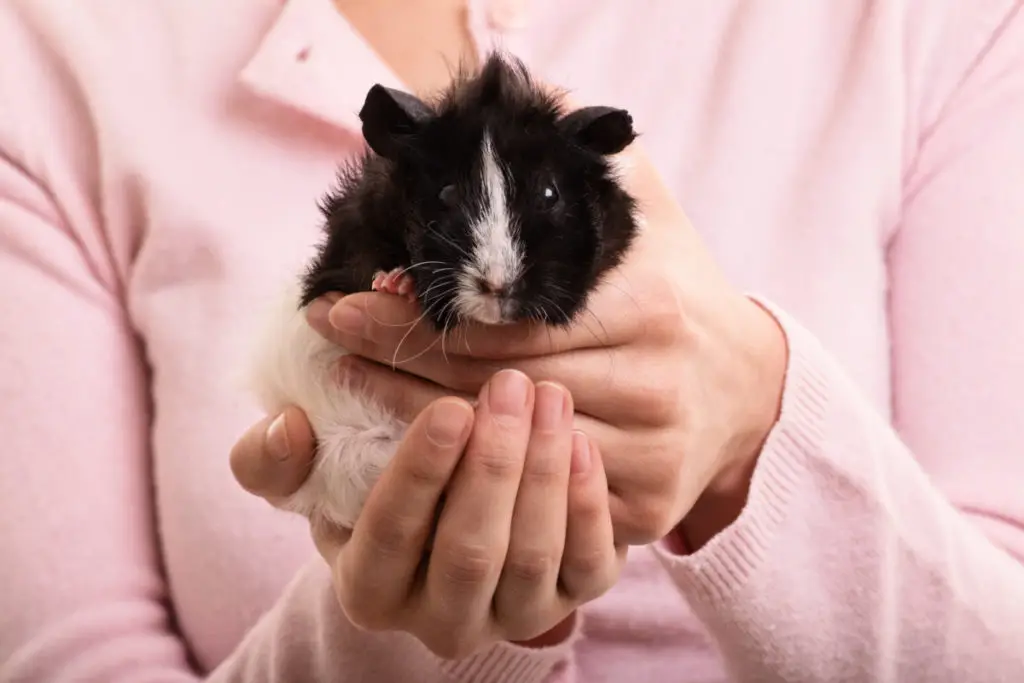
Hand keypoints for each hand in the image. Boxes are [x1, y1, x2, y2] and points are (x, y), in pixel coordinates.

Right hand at [230, 370, 624, 657]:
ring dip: (542, 473)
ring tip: (550, 398)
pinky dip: (587, 505)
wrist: (445, 516)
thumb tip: (287, 426)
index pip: (390, 535)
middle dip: (494, 465)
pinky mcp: (567, 600)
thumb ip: (271, 458)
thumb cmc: (374, 486)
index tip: (450, 407)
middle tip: (510, 388)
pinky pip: (587, 566)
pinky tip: (581, 443)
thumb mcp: (314, 476)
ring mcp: (509, 616)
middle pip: (470, 551)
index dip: (421, 473)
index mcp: (369, 590)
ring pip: (531, 557)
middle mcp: (440, 621)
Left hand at [303, 145, 788, 550]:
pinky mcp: (644, 507)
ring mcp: (649, 455)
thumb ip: (592, 159)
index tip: (347, 298)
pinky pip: (539, 500)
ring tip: (352, 384)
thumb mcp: (647, 211)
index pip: (504, 323)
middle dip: (397, 361)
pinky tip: (422, 449)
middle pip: (496, 386)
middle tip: (332, 338)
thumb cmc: (675, 290)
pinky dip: (474, 476)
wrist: (746, 383)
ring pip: (507, 449)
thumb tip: (539, 96)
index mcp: (647, 308)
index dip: (417, 315)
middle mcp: (653, 385)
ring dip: (418, 420)